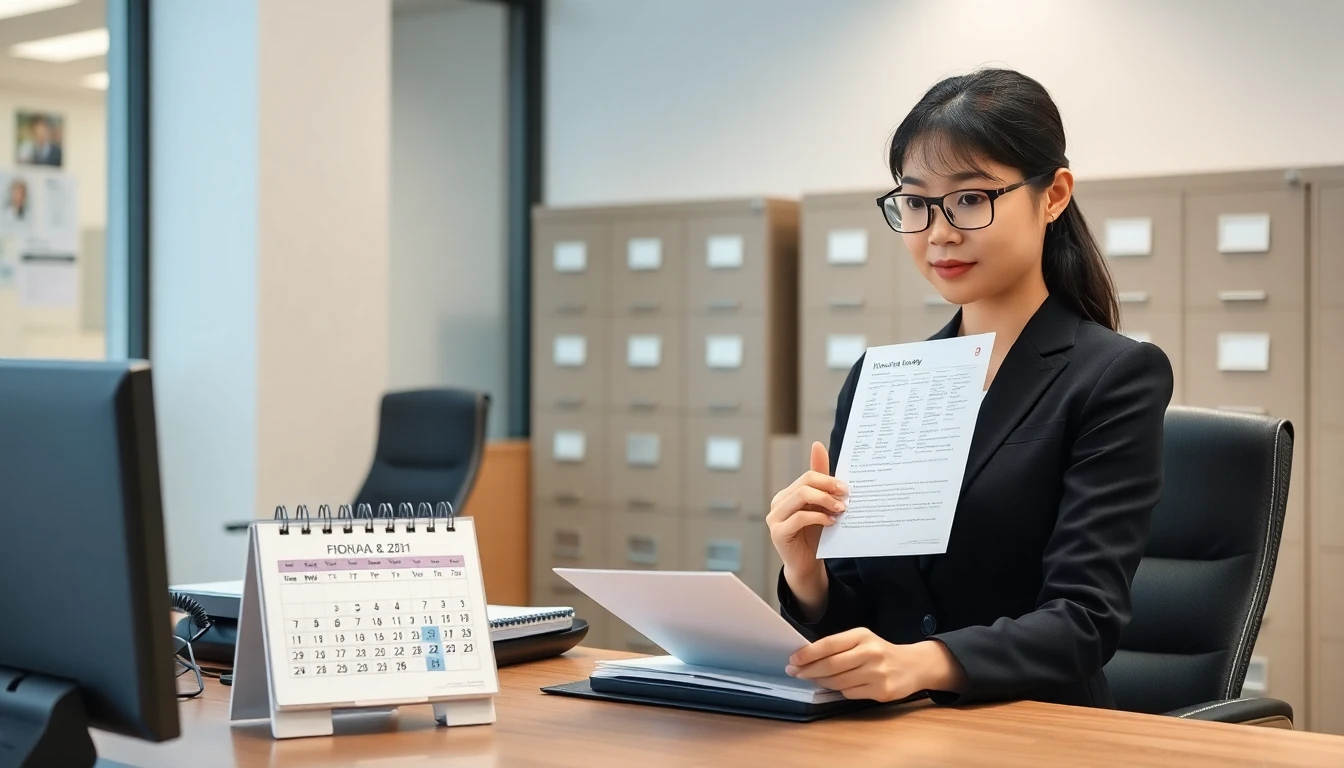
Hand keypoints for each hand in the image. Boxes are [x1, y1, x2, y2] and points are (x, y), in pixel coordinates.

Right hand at [766, 441, 847, 581]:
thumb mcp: (820, 507)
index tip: (846, 488)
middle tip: (846, 496)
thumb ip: (820, 481)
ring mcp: (775, 517)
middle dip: (828, 487)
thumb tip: (818, 446)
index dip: (828, 479)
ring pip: (801, 496)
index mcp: (787, 494)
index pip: (807, 476)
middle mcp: (778, 502)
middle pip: (804, 483)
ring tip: (841, 509)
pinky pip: (799, 517)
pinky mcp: (778, 532)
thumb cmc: (814, 535)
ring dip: (825, 501)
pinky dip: (818, 517)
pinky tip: (831, 522)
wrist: (807, 565)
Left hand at [785, 628, 963, 701]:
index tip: (793, 659)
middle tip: (795, 672)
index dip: (808, 654)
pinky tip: (837, 685)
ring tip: (812, 678)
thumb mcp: (862, 640)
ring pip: (838, 681)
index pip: (829, 645)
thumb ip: (839, 646)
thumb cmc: (880, 652)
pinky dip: (840, 690)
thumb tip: (807, 658)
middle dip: (809, 670)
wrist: (913, 666)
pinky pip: (850, 693)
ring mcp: (877, 673)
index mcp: (862, 635)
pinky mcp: (882, 691)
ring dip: (821, 682)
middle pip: (831, 665)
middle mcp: (870, 653)